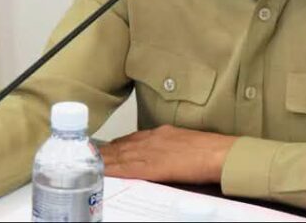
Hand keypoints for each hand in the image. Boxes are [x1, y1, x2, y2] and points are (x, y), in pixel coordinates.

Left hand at [99, 125, 236, 183]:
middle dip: (104, 151)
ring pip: (119, 156)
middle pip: (121, 146)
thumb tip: (164, 156)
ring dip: (103, 159)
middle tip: (86, 154)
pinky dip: (112, 169)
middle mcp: (152, 140)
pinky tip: (102, 171)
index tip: (104, 148)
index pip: (132, 138)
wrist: (219, 153)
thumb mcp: (187, 143)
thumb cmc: (210, 150)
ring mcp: (150, 152)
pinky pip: (126, 168)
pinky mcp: (151, 166)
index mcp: (162, 133)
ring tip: (87, 162)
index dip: (116, 145)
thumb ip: (171, 146)